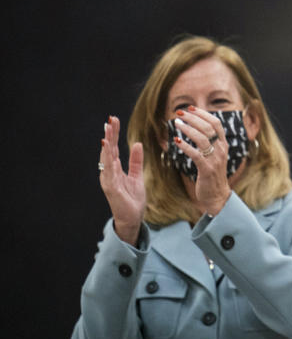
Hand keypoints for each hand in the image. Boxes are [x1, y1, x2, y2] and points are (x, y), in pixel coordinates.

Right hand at [99, 115, 145, 244]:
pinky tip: (109, 154)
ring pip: (107, 160)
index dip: (114, 134)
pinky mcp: (112, 189)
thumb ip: (136, 161)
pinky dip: (109, 163)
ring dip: (107, 147)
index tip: (114, 120)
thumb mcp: (137, 175)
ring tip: (107, 134)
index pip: (114, 148)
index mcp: (115, 168)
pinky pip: (110, 174)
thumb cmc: (132, 198)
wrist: (133, 217)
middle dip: (109, 136)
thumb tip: (137, 143)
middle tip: (110, 120)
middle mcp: (109, 173)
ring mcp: (109, 180)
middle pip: (109, 151)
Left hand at [172, 107, 231, 215]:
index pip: (216, 123)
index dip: (203, 114)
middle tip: (180, 113)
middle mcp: (221, 150)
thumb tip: (197, 127)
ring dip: (188, 129)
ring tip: (176, 124)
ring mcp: (215, 159)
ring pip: (202, 138)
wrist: (217, 196)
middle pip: (208, 127)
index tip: (191, 108)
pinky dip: (185, 146)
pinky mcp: (206, 169)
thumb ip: (209, 143)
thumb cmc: (212, 175)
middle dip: (193, 118)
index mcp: (224, 144)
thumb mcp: (215, 156)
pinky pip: (195, 154)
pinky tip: (176, 142)